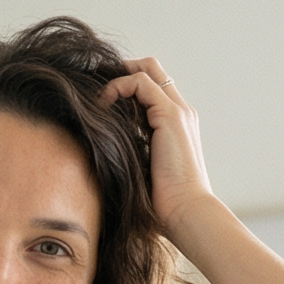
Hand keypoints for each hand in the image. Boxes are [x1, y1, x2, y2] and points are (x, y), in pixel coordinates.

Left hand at [101, 57, 213, 253]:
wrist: (186, 214)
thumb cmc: (165, 206)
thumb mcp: (143, 174)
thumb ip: (132, 156)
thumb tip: (103, 154)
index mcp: (176, 126)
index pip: (152, 88)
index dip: (126, 85)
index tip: (102, 100)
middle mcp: (181, 113)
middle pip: (151, 69)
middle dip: (121, 71)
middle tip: (96, 89)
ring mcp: (178, 112)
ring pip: (146, 70)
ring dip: (116, 78)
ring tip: (97, 99)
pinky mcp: (170, 116)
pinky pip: (140, 83)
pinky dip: (118, 87)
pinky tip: (103, 105)